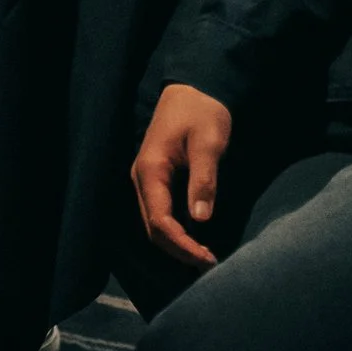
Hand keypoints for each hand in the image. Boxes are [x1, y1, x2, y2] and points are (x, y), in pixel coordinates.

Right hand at [130, 83, 232, 267]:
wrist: (194, 87)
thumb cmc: (202, 111)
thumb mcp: (208, 143)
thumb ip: (203, 179)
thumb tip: (201, 218)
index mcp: (150, 170)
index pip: (159, 220)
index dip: (181, 244)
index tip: (207, 258)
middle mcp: (142, 178)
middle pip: (153, 227)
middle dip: (179, 249)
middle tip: (209, 262)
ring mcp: (147, 179)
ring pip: (155, 222)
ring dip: (177, 243)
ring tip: (204, 256)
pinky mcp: (156, 179)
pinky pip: (161, 212)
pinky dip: (176, 230)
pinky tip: (196, 237)